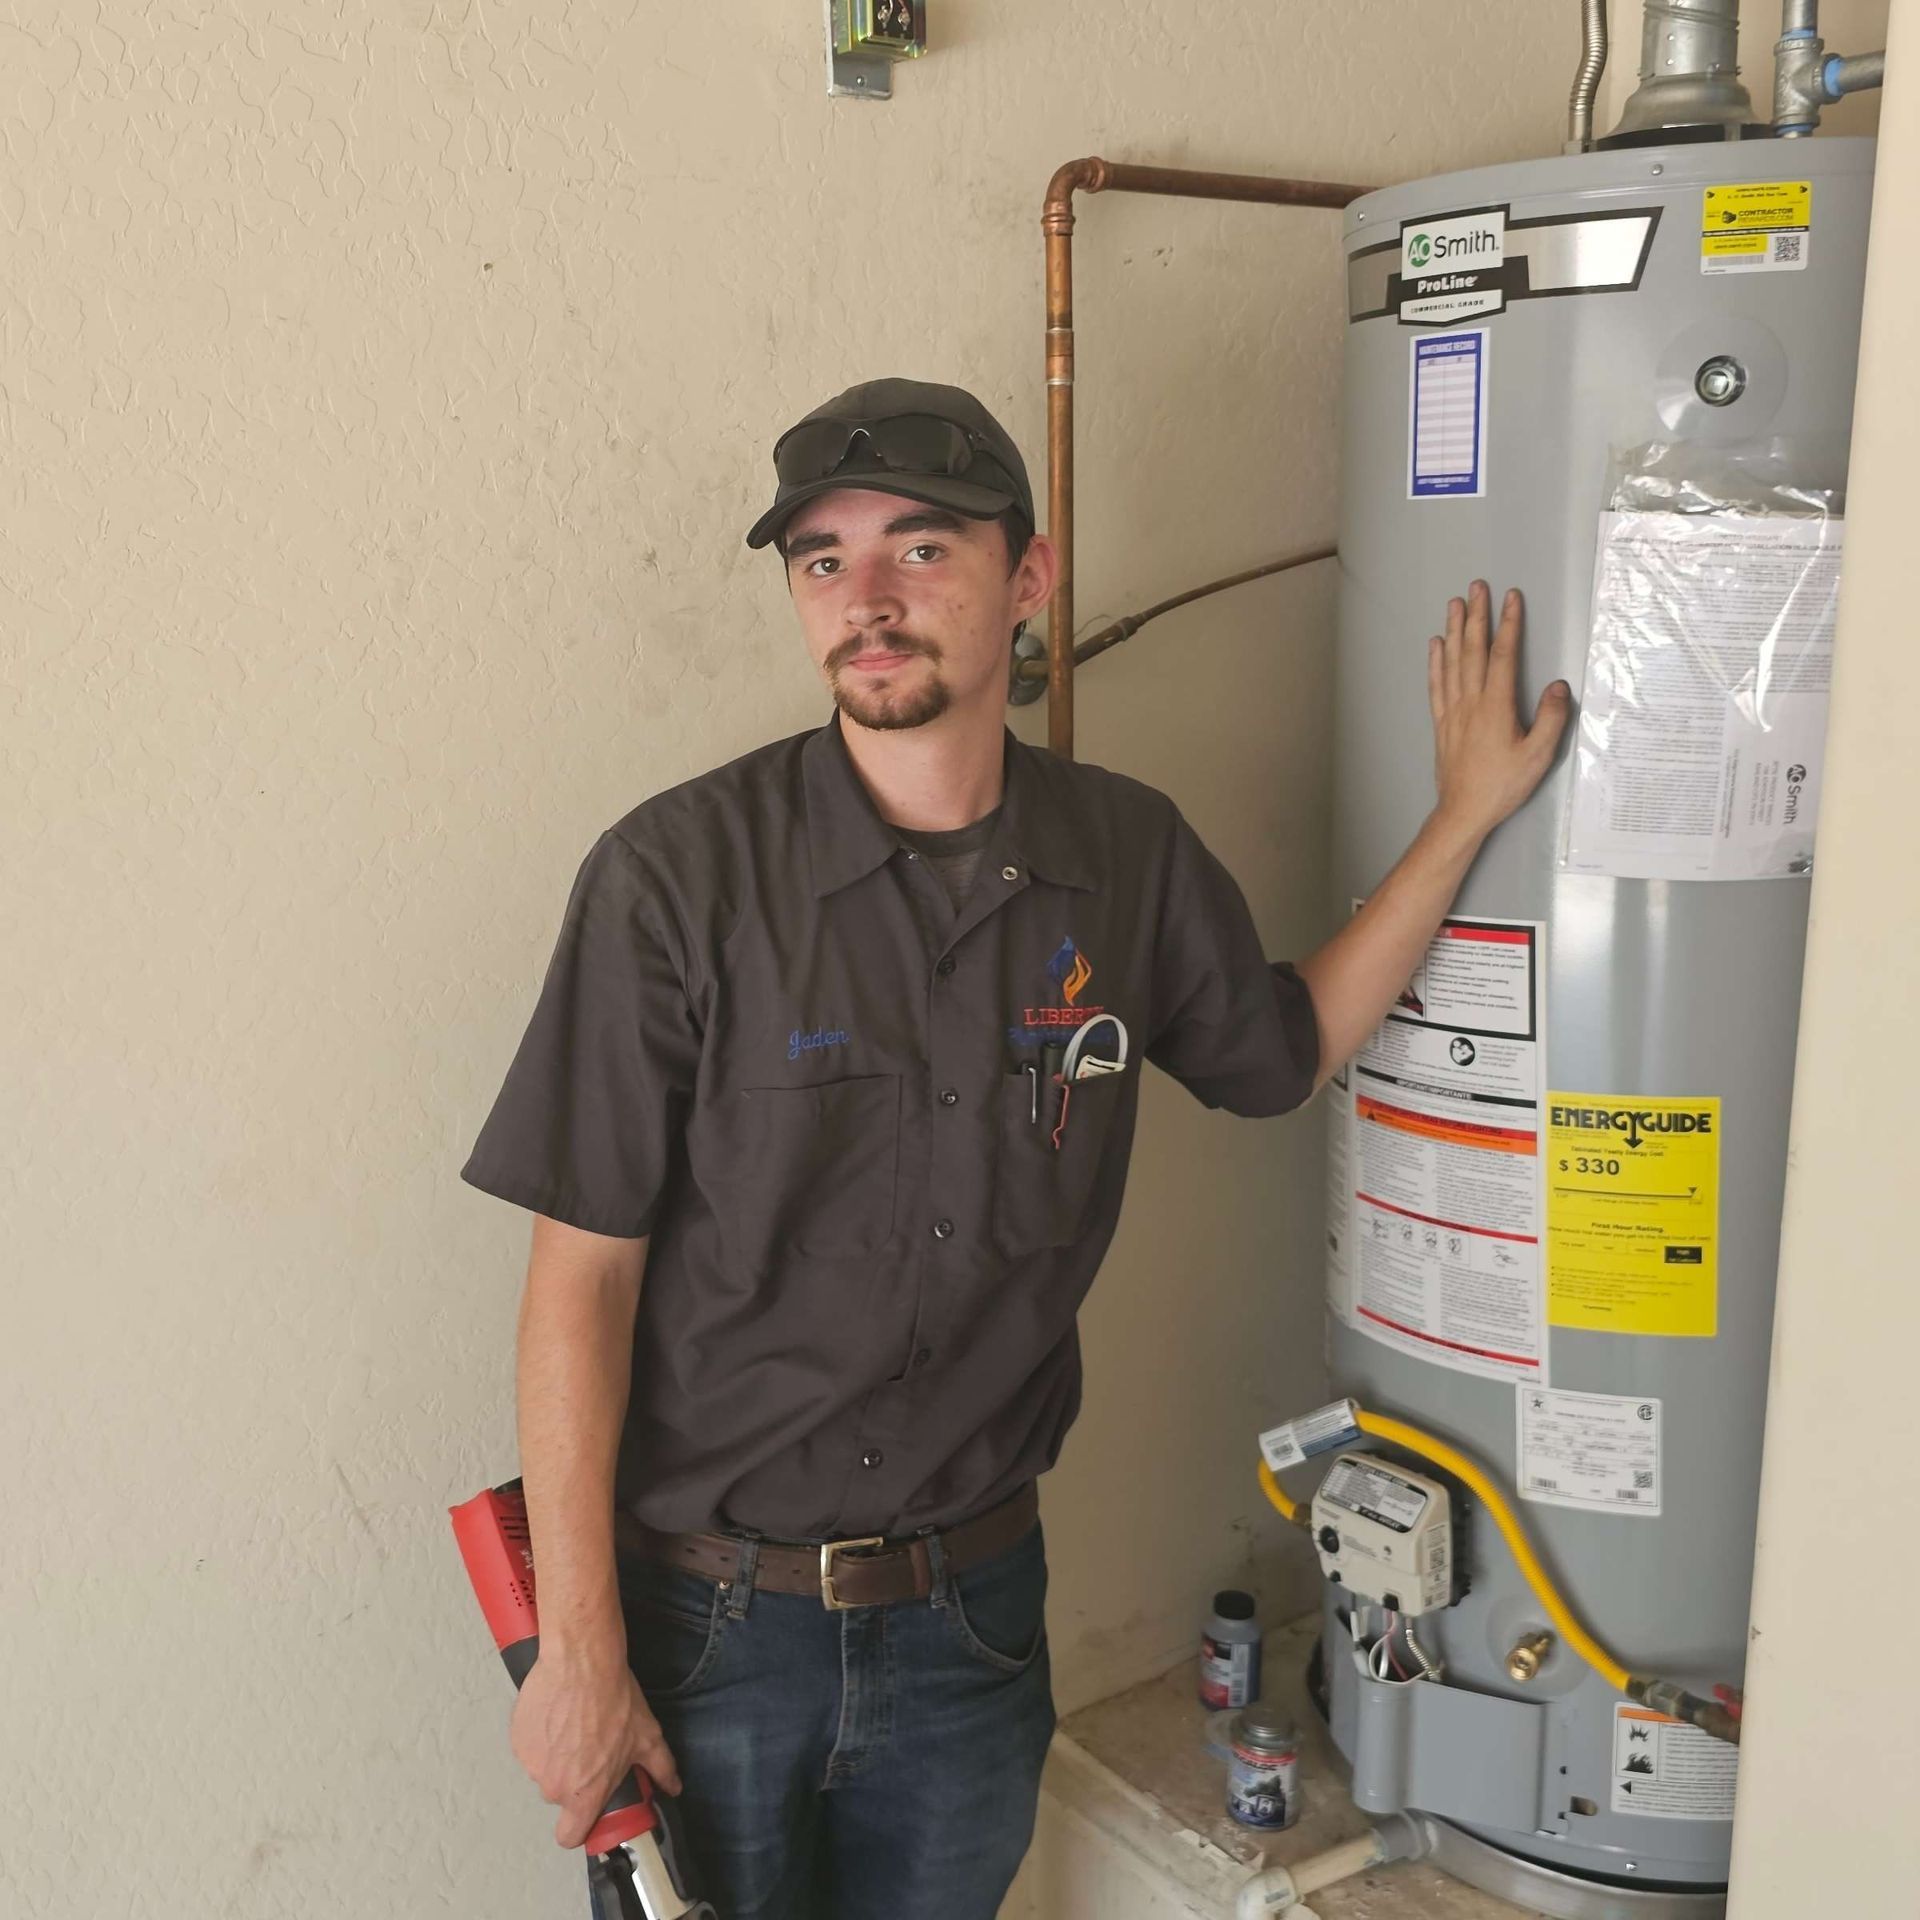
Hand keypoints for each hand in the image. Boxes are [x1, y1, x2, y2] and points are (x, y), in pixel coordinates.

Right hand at [510, 1641, 682, 1848]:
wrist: (582, 1662)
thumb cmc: (614, 1700)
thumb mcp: (647, 1736)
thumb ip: (661, 1769)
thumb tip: (674, 1787)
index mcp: (584, 1793)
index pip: (570, 1836)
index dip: (579, 1827)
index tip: (587, 1811)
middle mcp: (554, 1786)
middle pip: (561, 1795)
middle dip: (574, 1776)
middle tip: (590, 1746)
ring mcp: (532, 1763)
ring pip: (545, 1769)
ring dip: (557, 1754)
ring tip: (575, 1723)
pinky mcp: (518, 1739)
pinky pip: (530, 1747)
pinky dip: (542, 1735)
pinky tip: (558, 1713)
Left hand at [1427, 580, 1569, 841]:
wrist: (1463, 811)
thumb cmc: (1502, 786)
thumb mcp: (1538, 755)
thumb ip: (1551, 718)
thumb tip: (1558, 686)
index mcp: (1496, 706)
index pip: (1503, 655)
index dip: (1509, 624)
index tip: (1511, 598)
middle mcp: (1470, 702)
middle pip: (1473, 650)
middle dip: (1476, 616)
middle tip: (1477, 587)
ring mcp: (1453, 711)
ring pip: (1452, 662)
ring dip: (1454, 631)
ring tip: (1455, 604)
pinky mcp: (1442, 723)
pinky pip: (1437, 684)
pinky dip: (1436, 662)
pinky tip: (1435, 645)